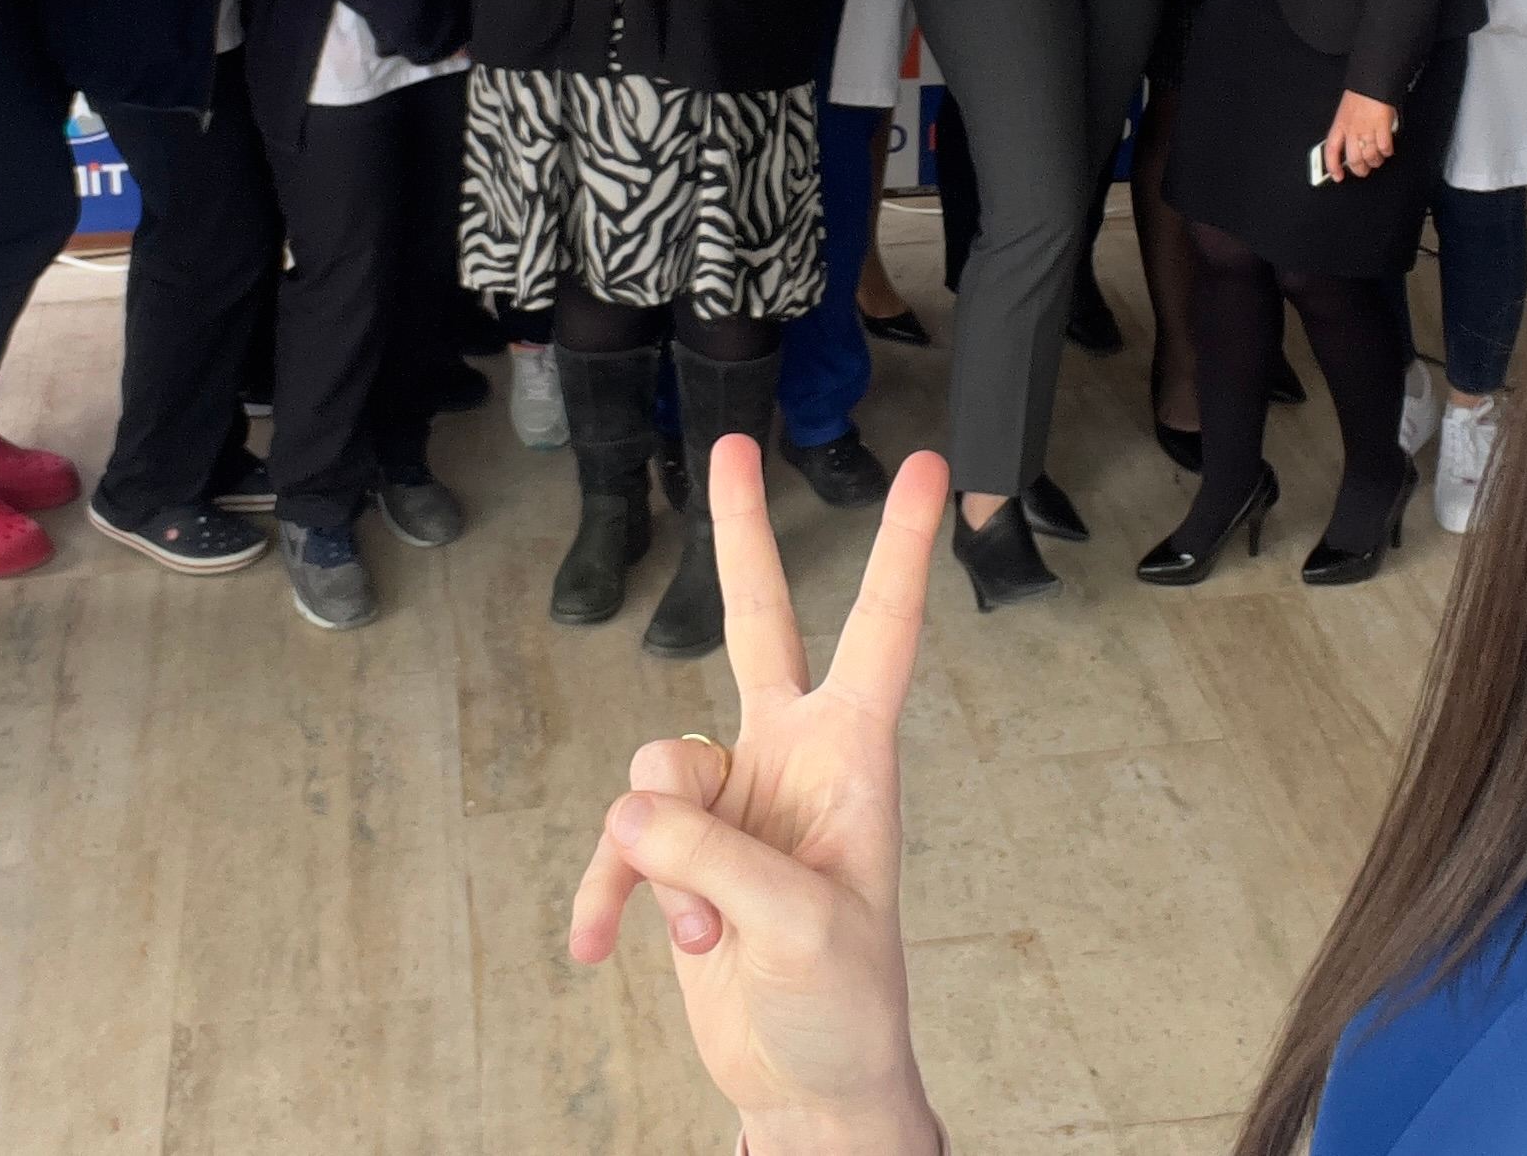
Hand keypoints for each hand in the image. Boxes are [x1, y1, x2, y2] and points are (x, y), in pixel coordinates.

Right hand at [569, 439, 952, 1150]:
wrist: (805, 1082)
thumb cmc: (842, 1004)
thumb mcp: (801, 930)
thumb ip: (717, 859)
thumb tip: (631, 806)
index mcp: (854, 759)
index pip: (880, 633)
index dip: (899, 551)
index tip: (928, 466)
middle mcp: (790, 758)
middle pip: (756, 621)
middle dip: (740, 534)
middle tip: (729, 445)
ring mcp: (731, 802)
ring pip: (657, 765)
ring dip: (663, 862)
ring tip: (703, 938)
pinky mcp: (678, 853)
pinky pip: (618, 846)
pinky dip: (605, 896)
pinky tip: (597, 949)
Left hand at [1318, 91, 1400, 184]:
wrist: (1373, 78)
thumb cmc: (1361, 92)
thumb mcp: (1346, 110)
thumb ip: (1346, 127)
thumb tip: (1348, 143)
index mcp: (1340, 124)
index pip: (1331, 151)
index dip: (1332, 166)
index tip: (1337, 176)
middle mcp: (1352, 129)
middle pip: (1353, 159)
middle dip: (1359, 169)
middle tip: (1363, 170)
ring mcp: (1367, 129)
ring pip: (1370, 157)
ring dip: (1375, 161)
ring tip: (1377, 159)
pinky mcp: (1382, 127)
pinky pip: (1384, 148)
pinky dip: (1387, 152)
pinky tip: (1387, 149)